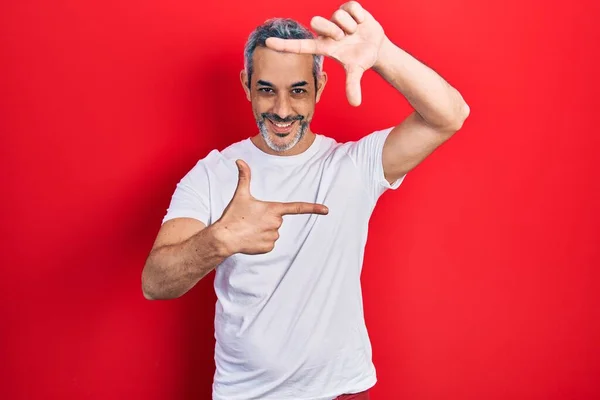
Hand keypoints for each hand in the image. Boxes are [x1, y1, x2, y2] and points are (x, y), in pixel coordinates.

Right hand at [215, 160, 328, 255]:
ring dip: (263, 230)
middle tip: (251, 219)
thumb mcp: (240, 195)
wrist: (224, 238)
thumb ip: (244, 177)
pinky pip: (268, 243)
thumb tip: (239, 160)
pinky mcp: (268, 248)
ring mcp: (273, 237)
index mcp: (273, 209)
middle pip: (277, 220)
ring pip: (273, 232)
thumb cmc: (233, 215)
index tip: (326, 210)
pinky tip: (250, 238)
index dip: (313, 208)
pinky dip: (260, 241)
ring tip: (249, 229)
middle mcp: (276, 223)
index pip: (297, 207)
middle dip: (266, 219)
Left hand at [265, 1, 385, 106]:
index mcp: (324, 46)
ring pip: (338, 15)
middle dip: (333, 30)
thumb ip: (352, 85)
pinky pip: (351, 7)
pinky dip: (359, 16)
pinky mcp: (348, 8)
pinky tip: (361, 23)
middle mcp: (327, 31)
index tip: (267, 43)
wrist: (376, 47)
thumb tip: (355, 103)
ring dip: (350, 26)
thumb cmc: (361, 58)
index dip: (285, 45)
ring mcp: (336, 18)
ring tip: (355, 32)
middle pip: (317, 22)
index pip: (300, 45)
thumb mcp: (356, 71)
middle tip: (344, 37)